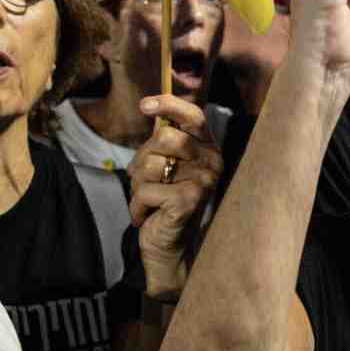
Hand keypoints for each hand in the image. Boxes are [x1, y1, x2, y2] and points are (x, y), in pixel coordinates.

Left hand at [128, 95, 224, 301]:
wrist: (167, 245)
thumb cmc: (162, 201)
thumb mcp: (163, 165)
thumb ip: (162, 140)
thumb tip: (151, 107)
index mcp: (207, 148)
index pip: (193, 116)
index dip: (169, 105)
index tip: (144, 105)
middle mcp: (212, 161)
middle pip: (165, 137)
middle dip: (143, 158)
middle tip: (143, 179)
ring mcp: (204, 181)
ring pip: (150, 164)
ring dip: (138, 185)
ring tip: (149, 200)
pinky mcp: (190, 200)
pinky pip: (146, 191)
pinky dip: (137, 206)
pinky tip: (149, 216)